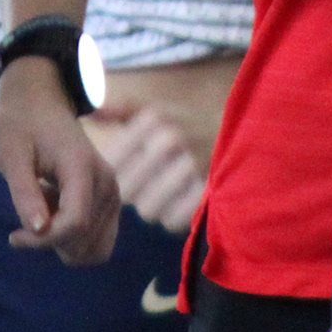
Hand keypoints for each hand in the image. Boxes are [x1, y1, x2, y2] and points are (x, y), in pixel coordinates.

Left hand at [0, 60, 121, 264]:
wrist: (39, 102)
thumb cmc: (19, 124)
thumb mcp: (10, 153)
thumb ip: (24, 191)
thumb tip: (38, 230)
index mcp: (83, 167)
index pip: (75, 223)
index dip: (42, 241)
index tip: (13, 236)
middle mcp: (107, 182)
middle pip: (84, 241)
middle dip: (50, 242)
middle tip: (28, 212)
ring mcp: (112, 193)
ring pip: (94, 249)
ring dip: (62, 242)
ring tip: (45, 206)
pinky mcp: (109, 201)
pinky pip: (97, 243)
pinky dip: (73, 240)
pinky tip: (55, 210)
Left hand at [89, 101, 209, 234]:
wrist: (244, 133)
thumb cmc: (187, 125)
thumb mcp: (156, 110)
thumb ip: (120, 110)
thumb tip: (88, 113)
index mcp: (154, 119)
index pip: (112, 163)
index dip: (115, 174)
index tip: (127, 173)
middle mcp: (171, 140)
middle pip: (126, 190)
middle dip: (133, 192)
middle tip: (146, 186)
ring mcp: (193, 166)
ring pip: (147, 209)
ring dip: (153, 206)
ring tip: (163, 194)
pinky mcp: (209, 191)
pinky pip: (171, 221)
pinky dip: (173, 216)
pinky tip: (180, 202)